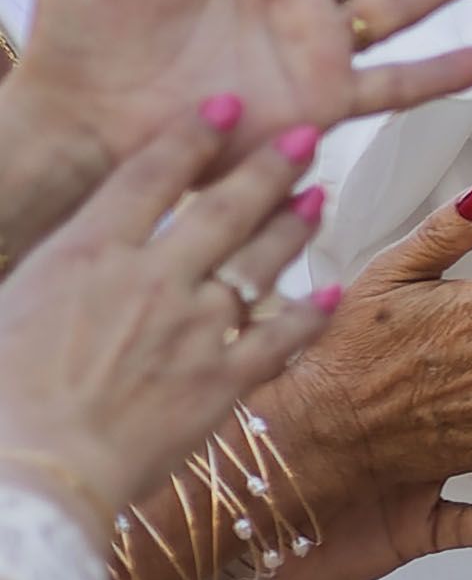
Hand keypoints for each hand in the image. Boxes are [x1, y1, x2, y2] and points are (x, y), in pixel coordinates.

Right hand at [0, 103, 337, 526]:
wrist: (30, 469)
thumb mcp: (7, 304)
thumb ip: (54, 270)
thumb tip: (59, 255)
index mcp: (86, 253)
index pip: (150, 176)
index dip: (192, 137)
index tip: (224, 110)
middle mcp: (151, 279)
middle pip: (223, 208)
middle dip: (268, 167)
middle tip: (305, 137)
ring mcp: (193, 329)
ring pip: (260, 263)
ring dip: (293, 228)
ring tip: (318, 198)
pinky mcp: (222, 382)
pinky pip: (280, 337)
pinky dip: (310, 314)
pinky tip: (330, 294)